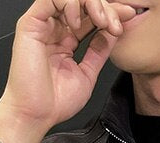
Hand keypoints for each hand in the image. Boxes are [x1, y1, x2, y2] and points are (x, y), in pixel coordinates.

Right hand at [0, 0, 136, 131]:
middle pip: (83, 3)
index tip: (128, 16)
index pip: (90, 16)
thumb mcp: (88, 74)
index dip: (110, 12)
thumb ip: (99, 51)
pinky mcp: (31, 24)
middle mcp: (54, 30)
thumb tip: (112, 32)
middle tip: (115, 23)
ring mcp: (43, 25)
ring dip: (91, 4)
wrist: (36, 115)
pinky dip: (70, 4)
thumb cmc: (55, 102)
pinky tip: (77, 23)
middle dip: (105, 7)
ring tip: (101, 22)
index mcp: (66, 40)